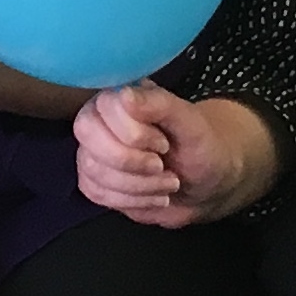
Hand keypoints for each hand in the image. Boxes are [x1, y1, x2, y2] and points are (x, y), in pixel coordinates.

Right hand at [74, 83, 279, 226]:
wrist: (208, 185)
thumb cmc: (202, 147)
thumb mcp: (192, 124)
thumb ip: (160, 104)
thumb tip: (124, 95)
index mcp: (123, 95)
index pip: (104, 107)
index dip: (133, 133)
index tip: (164, 144)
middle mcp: (102, 118)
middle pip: (87, 136)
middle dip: (131, 161)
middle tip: (161, 165)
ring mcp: (95, 150)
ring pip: (92, 169)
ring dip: (138, 185)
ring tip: (167, 182)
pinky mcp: (95, 179)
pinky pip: (94, 192)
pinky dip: (130, 200)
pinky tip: (153, 195)